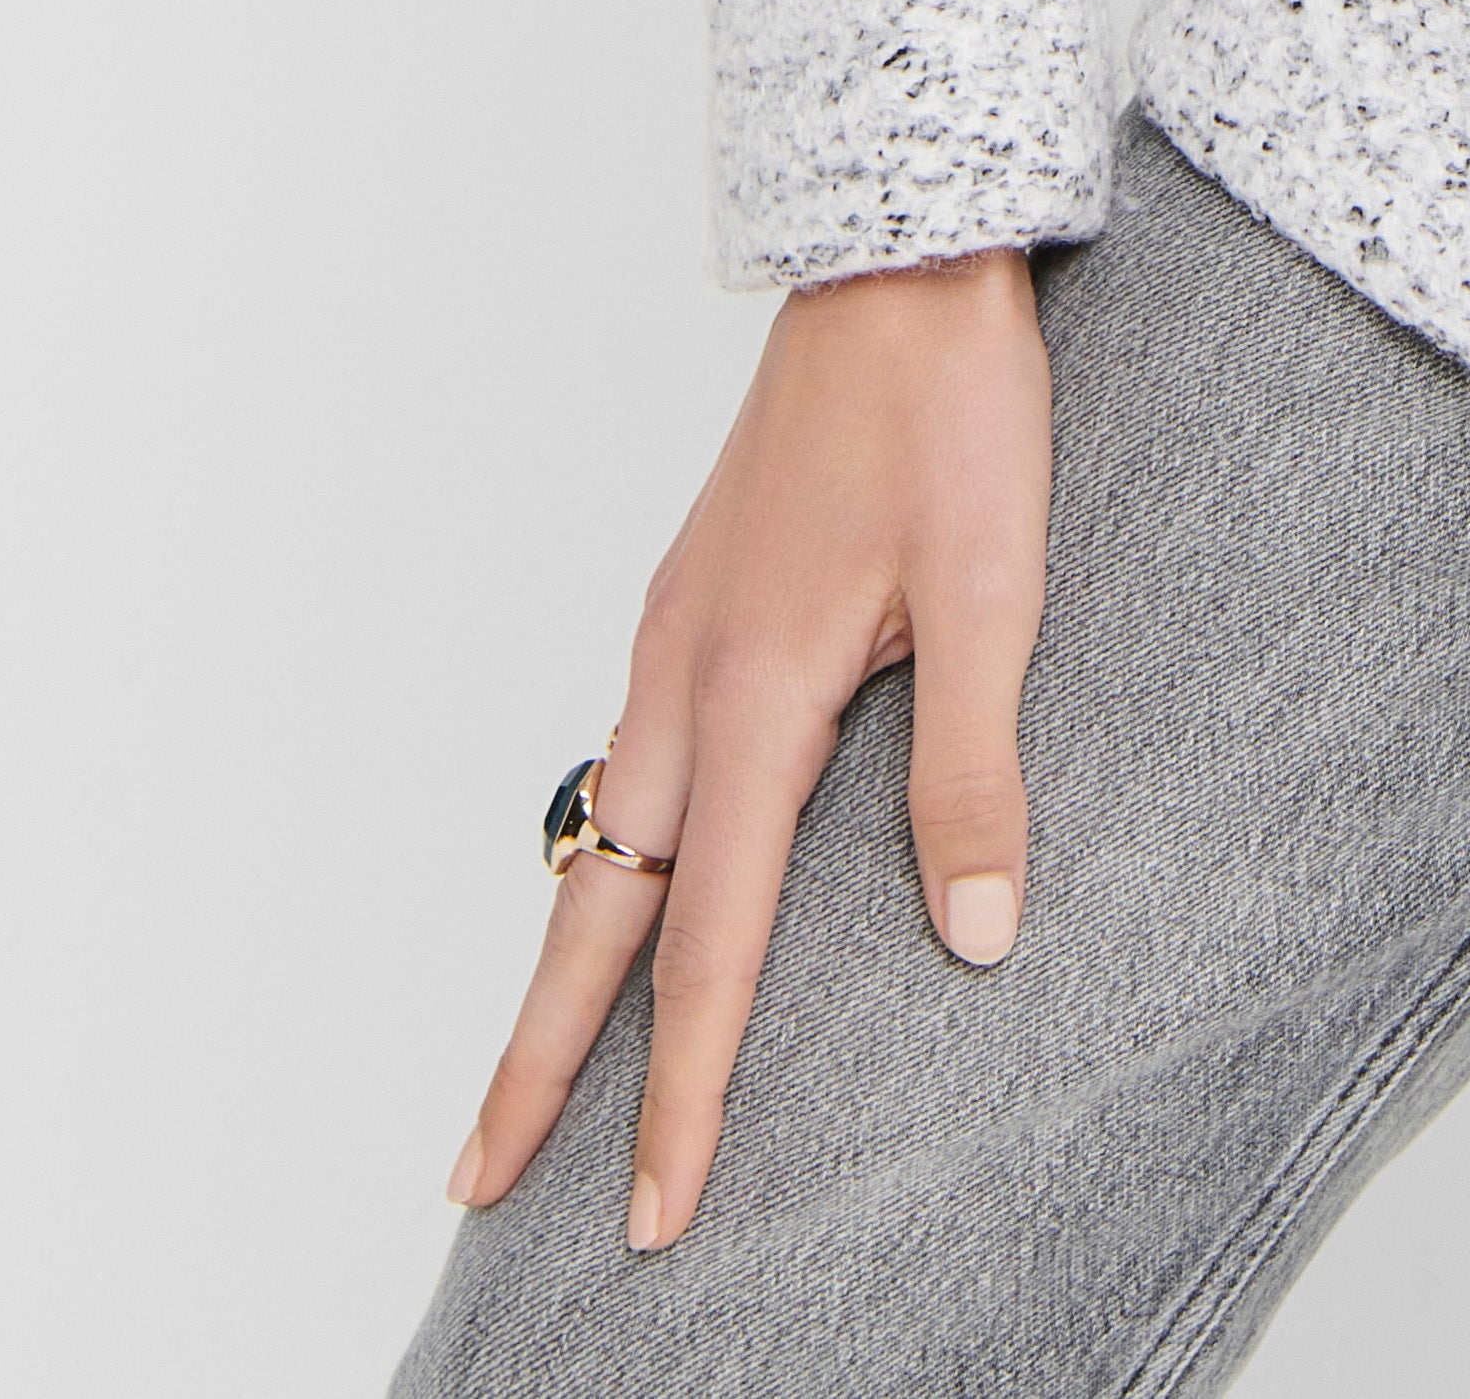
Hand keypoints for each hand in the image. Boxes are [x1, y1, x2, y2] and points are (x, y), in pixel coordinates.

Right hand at [446, 242, 1053, 1255]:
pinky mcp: (696, 595)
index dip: (681, 1091)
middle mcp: (686, 674)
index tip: (654, 1213)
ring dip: (562, 961)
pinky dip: (602, 855)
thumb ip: (972, 771)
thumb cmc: (953, 408)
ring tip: (532, 1070)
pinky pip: (625, 760)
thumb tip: (976, 939)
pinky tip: (625, 873)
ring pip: (599, 836)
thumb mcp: (994, 589)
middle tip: (475, 1183)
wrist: (903, 256)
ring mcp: (678, 630)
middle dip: (539, 1062)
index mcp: (753, 694)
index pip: (707, 945)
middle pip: (597, 914)